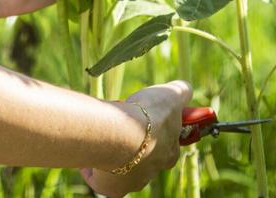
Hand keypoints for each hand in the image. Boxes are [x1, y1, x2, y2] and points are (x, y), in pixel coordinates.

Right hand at [80, 80, 192, 196]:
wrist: (119, 135)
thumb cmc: (147, 116)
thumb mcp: (169, 95)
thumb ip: (180, 92)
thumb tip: (186, 88)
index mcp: (168, 153)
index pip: (167, 145)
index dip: (158, 130)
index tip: (146, 117)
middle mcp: (152, 171)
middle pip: (145, 160)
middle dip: (135, 145)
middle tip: (121, 125)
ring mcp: (132, 181)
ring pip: (121, 169)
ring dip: (113, 154)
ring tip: (102, 133)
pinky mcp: (111, 187)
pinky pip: (99, 179)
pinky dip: (92, 168)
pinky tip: (89, 151)